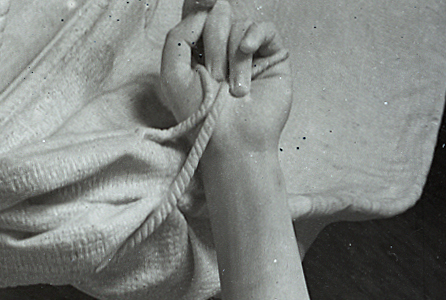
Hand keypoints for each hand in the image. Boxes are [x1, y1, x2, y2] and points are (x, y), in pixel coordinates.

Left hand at [159, 1, 290, 150]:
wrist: (234, 141)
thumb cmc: (203, 117)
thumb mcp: (173, 77)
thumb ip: (177, 38)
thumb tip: (207, 13)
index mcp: (200, 54)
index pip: (200, 19)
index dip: (199, 21)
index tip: (198, 44)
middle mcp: (224, 51)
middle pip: (218, 19)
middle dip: (214, 47)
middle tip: (216, 78)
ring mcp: (249, 53)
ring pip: (239, 25)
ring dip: (233, 57)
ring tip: (235, 89)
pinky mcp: (272, 56)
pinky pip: (264, 28)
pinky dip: (254, 35)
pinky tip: (248, 50)